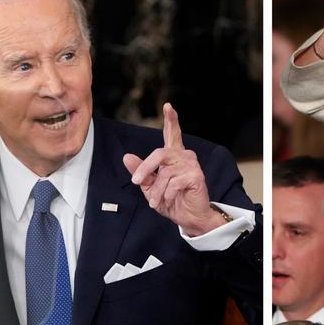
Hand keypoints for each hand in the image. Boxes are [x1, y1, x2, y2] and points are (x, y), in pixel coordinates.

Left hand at [123, 103, 225, 236]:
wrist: (188, 217)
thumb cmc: (171, 201)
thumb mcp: (150, 186)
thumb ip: (141, 171)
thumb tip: (127, 157)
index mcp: (174, 156)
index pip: (172, 134)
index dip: (171, 120)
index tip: (168, 106)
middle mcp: (184, 156)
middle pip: (159, 153)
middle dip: (145, 168)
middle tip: (137, 182)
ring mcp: (192, 165)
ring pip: (165, 173)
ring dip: (156, 190)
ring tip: (156, 201)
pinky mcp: (196, 176)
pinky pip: (174, 182)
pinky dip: (167, 194)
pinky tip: (169, 200)